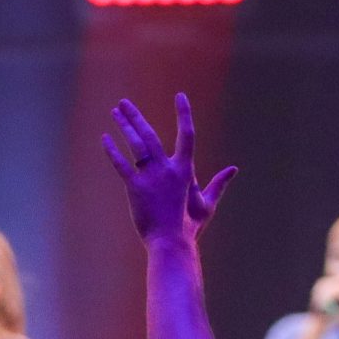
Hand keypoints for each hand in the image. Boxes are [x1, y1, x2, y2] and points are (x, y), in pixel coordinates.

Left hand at [103, 94, 237, 244]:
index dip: (184, 113)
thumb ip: (218, 184)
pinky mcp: (135, 188)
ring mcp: (151, 177)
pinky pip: (122, 165)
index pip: (187, 133)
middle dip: (136, 116)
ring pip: (136, 144)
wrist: (171, 242)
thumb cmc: (189, 227)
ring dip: (124, 126)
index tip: (180, 96)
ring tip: (114, 112)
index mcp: (185, 169)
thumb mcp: (208, 203)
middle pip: (151, 134)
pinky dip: (113, 151)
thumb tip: (233, 169)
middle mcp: (168, 168)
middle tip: (124, 103)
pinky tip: (105, 138)